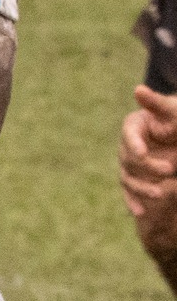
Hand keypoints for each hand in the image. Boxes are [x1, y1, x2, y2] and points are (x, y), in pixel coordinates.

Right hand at [118, 86, 176, 213]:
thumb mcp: (172, 110)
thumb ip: (156, 102)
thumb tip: (138, 89)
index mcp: (133, 125)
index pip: (129, 135)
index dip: (134, 145)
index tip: (143, 153)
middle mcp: (128, 145)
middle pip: (129, 159)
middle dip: (148, 167)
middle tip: (171, 170)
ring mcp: (130, 163)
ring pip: (128, 178)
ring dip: (142, 188)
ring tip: (161, 193)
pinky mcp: (136, 177)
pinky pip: (130, 191)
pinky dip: (133, 201)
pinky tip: (139, 212)